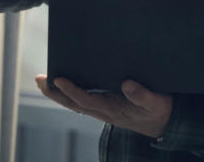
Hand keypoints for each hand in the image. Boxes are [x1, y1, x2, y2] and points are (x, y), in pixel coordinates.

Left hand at [35, 75, 172, 137]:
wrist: (164, 124)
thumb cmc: (159, 111)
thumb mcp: (156, 102)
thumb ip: (143, 95)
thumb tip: (127, 84)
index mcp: (113, 109)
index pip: (87, 100)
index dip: (71, 90)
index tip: (58, 79)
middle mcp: (104, 111)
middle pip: (74, 103)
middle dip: (55, 92)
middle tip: (39, 80)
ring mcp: (103, 110)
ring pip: (75, 103)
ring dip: (58, 93)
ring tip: (42, 80)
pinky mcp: (105, 106)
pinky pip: (83, 100)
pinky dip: (69, 93)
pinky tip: (62, 85)